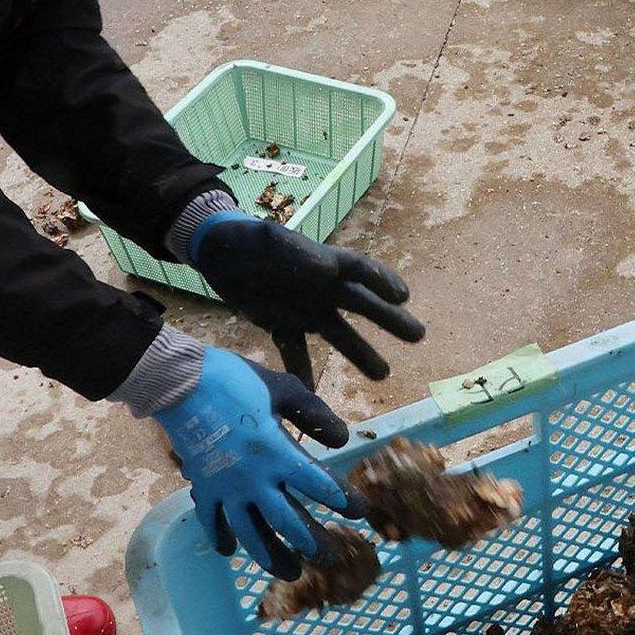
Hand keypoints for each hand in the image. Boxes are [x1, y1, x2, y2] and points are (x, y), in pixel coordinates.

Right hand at [154, 348, 350, 579]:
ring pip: (251, 534)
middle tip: (333, 559)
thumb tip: (342, 438)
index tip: (361, 512)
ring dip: (272, 556)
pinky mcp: (203, 488)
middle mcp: (254, 480)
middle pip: (288, 524)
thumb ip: (315, 415)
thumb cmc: (235, 382)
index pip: (321, 486)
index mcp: (278, 454)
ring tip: (290, 572)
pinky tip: (229, 551)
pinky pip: (211, 522)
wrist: (180, 383)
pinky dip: (220, 538)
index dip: (344, 501)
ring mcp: (226, 489)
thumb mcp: (284, 388)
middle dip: (313, 544)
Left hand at [190, 211, 423, 385]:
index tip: (403, 296)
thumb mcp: (266, 238)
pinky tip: (313, 396)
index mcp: (322, 262)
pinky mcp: (283, 326)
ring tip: (382, 375)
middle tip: (418, 336)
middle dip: (389, 320)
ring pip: (338, 334)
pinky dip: (304, 374)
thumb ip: (293, 250)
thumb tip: (326, 269)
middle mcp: (321, 288)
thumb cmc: (244, 240)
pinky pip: (297, 353)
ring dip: (360, 354)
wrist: (217, 255)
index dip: (383, 280)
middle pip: (361, 304)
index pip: (360, 270)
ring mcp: (305, 310)